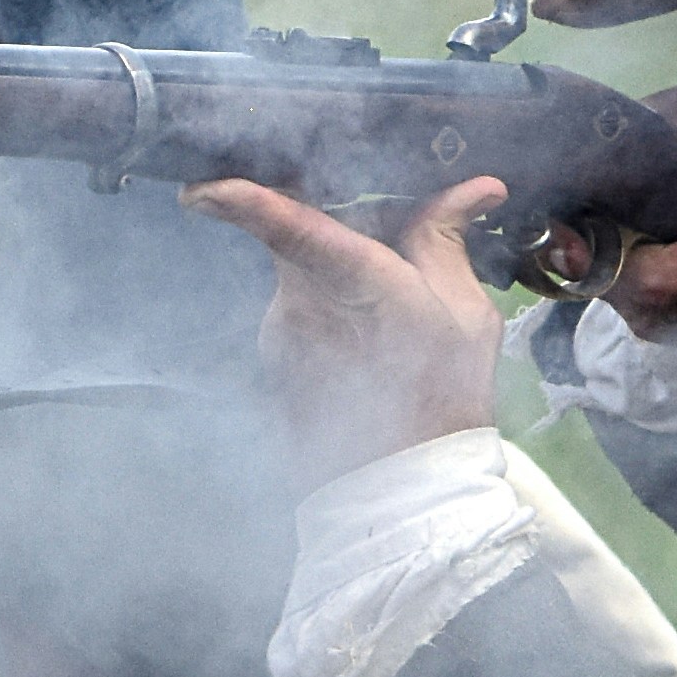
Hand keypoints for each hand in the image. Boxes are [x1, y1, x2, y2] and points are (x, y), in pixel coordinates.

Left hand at [190, 172, 511, 483]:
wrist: (401, 488)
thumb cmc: (443, 400)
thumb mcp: (467, 316)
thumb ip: (448, 242)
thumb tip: (475, 188)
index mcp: (360, 286)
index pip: (293, 232)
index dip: (248, 204)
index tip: (201, 189)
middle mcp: (303, 307)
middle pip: (297, 233)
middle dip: (333, 216)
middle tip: (384, 226)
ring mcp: (279, 334)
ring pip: (299, 270)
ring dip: (335, 266)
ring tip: (386, 305)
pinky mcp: (270, 356)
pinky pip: (297, 305)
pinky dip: (325, 301)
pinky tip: (363, 336)